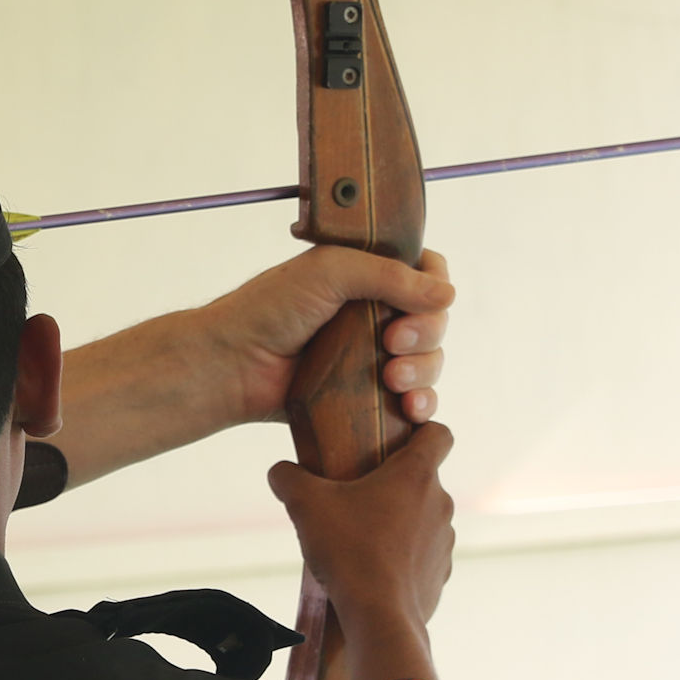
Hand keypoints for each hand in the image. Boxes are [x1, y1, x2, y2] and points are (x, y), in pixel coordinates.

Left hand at [209, 246, 452, 425]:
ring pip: (429, 361)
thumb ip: (389, 275)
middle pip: (434, 320)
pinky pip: (414, 400)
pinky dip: (423, 403)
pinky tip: (411, 408)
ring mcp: (371, 354)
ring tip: (393, 378)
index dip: (433, 287)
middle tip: (391, 342)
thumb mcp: (329, 271)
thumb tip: (447, 293)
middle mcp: (373, 312)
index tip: (419, 302)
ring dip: (425, 370)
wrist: (232, 365)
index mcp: (367, 275)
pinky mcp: (366, 394)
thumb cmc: (269, 310)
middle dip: (426, 333)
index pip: (427, 272)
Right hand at [267, 422, 454, 676]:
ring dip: (397, 523)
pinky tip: (372, 570)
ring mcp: (444, 541)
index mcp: (416, 474)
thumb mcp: (305, 504)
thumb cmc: (348, 551)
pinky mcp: (440, 574)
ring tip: (360, 539)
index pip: (439, 433)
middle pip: (422, 479)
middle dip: (392, 485)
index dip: (422, 430)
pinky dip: (401, 558)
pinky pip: (421, 555)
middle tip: (355, 498)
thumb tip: (280, 471)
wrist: (378, 618)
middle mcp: (440, 503)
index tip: (398, 441)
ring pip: (422, 519)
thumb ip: (288, 477)